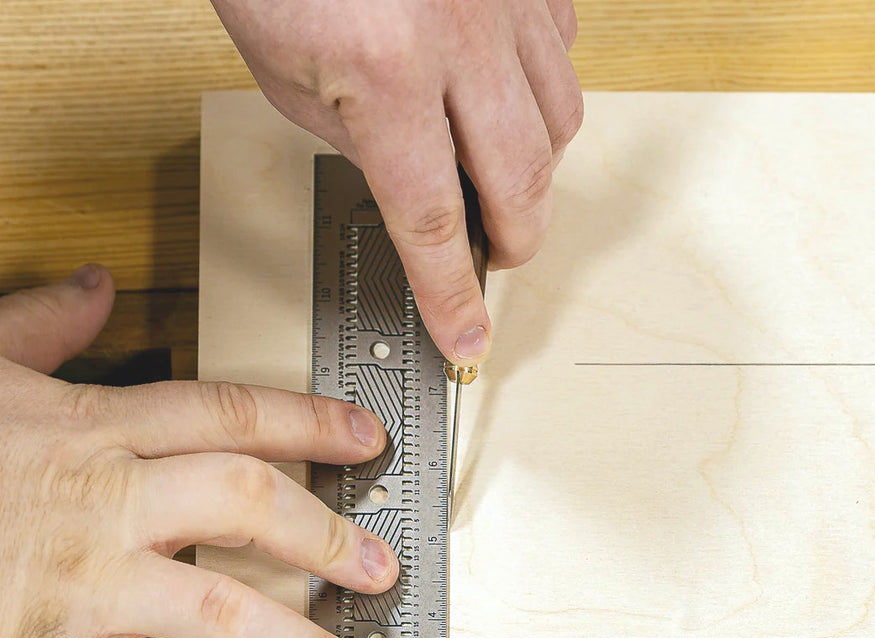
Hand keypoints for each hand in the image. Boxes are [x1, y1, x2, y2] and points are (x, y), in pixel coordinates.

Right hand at [0, 267, 399, 637]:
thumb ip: (43, 325)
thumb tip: (99, 288)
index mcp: (92, 426)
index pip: (230, 414)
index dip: (311, 423)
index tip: (368, 440)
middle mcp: (102, 499)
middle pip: (249, 503)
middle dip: (328, 535)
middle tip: (384, 568)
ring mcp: (78, 580)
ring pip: (221, 611)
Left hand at [211, 0, 581, 364]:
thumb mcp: (283, 71)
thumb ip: (355, 141)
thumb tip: (415, 184)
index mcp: (385, 72)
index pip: (433, 222)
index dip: (452, 293)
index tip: (466, 338)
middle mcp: (459, 35)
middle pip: (522, 183)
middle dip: (513, 241)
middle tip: (494, 259)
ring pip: (561, 121)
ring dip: (535, 169)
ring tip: (499, 178)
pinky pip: (562, 49)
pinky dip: (543, 89)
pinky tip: (508, 94)